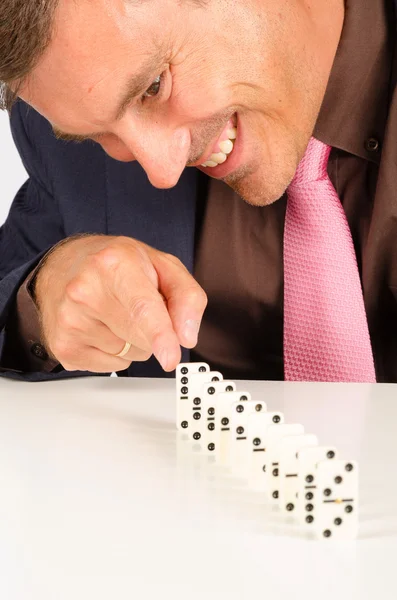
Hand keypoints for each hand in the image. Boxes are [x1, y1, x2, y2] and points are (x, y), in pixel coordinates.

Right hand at [33, 235, 206, 372]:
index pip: (142, 308)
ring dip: (132, 341)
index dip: (160, 335)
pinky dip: (114, 351)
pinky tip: (101, 326)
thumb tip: (187, 335)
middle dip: (152, 330)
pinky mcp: (63, 348)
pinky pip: (111, 366)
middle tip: (136, 303)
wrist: (64, 266)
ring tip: (114, 312)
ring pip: (129, 355)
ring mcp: (70, 322)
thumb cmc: (114, 265)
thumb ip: (186, 296)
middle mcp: (85, 292)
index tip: (170, 357)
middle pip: (141, 338)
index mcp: (113, 265)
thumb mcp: (161, 265)